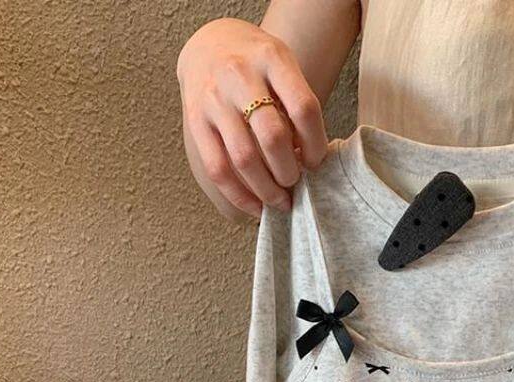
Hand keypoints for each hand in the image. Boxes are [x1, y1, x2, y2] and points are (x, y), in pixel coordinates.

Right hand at [177, 17, 327, 219]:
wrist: (210, 43)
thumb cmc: (258, 66)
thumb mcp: (284, 69)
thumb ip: (297, 107)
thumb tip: (309, 163)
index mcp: (272, 60)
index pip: (303, 108)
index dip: (316, 144)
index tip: (317, 162)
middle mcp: (239, 75)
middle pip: (273, 136)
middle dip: (290, 171)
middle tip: (296, 183)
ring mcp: (214, 98)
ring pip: (244, 158)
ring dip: (267, 189)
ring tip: (281, 201)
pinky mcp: (196, 121)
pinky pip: (218, 168)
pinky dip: (240, 196)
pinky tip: (255, 207)